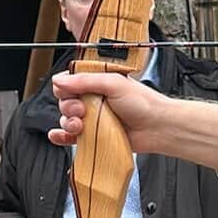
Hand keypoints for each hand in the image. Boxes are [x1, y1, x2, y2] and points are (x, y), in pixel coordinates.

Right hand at [50, 69, 217, 170]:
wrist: (158, 128)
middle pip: (65, 102)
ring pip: (67, 120)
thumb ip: (86, 80)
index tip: (70, 94)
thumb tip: (59, 80)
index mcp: (97, 83)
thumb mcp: (114, 83)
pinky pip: (70, 137)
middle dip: (68, 107)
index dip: (65, 89)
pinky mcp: (94, 137)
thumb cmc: (144, 103)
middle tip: (81, 111)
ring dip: (68, 123)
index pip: (69, 83)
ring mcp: (93, 119)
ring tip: (81, 126)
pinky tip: (59, 136)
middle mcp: (93, 100)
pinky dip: (61, 136)